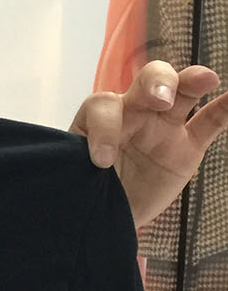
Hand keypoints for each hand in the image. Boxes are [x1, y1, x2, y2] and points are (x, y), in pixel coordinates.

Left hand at [70, 61, 227, 229]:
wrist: (107, 211)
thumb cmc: (87, 186)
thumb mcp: (77, 175)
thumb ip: (80, 164)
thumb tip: (81, 168)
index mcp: (101, 118)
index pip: (102, 107)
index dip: (103, 129)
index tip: (101, 160)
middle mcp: (134, 113)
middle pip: (146, 81)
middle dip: (155, 84)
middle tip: (161, 100)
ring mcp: (163, 126)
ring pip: (181, 92)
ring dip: (192, 81)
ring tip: (206, 78)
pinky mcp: (187, 145)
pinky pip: (210, 122)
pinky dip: (225, 108)